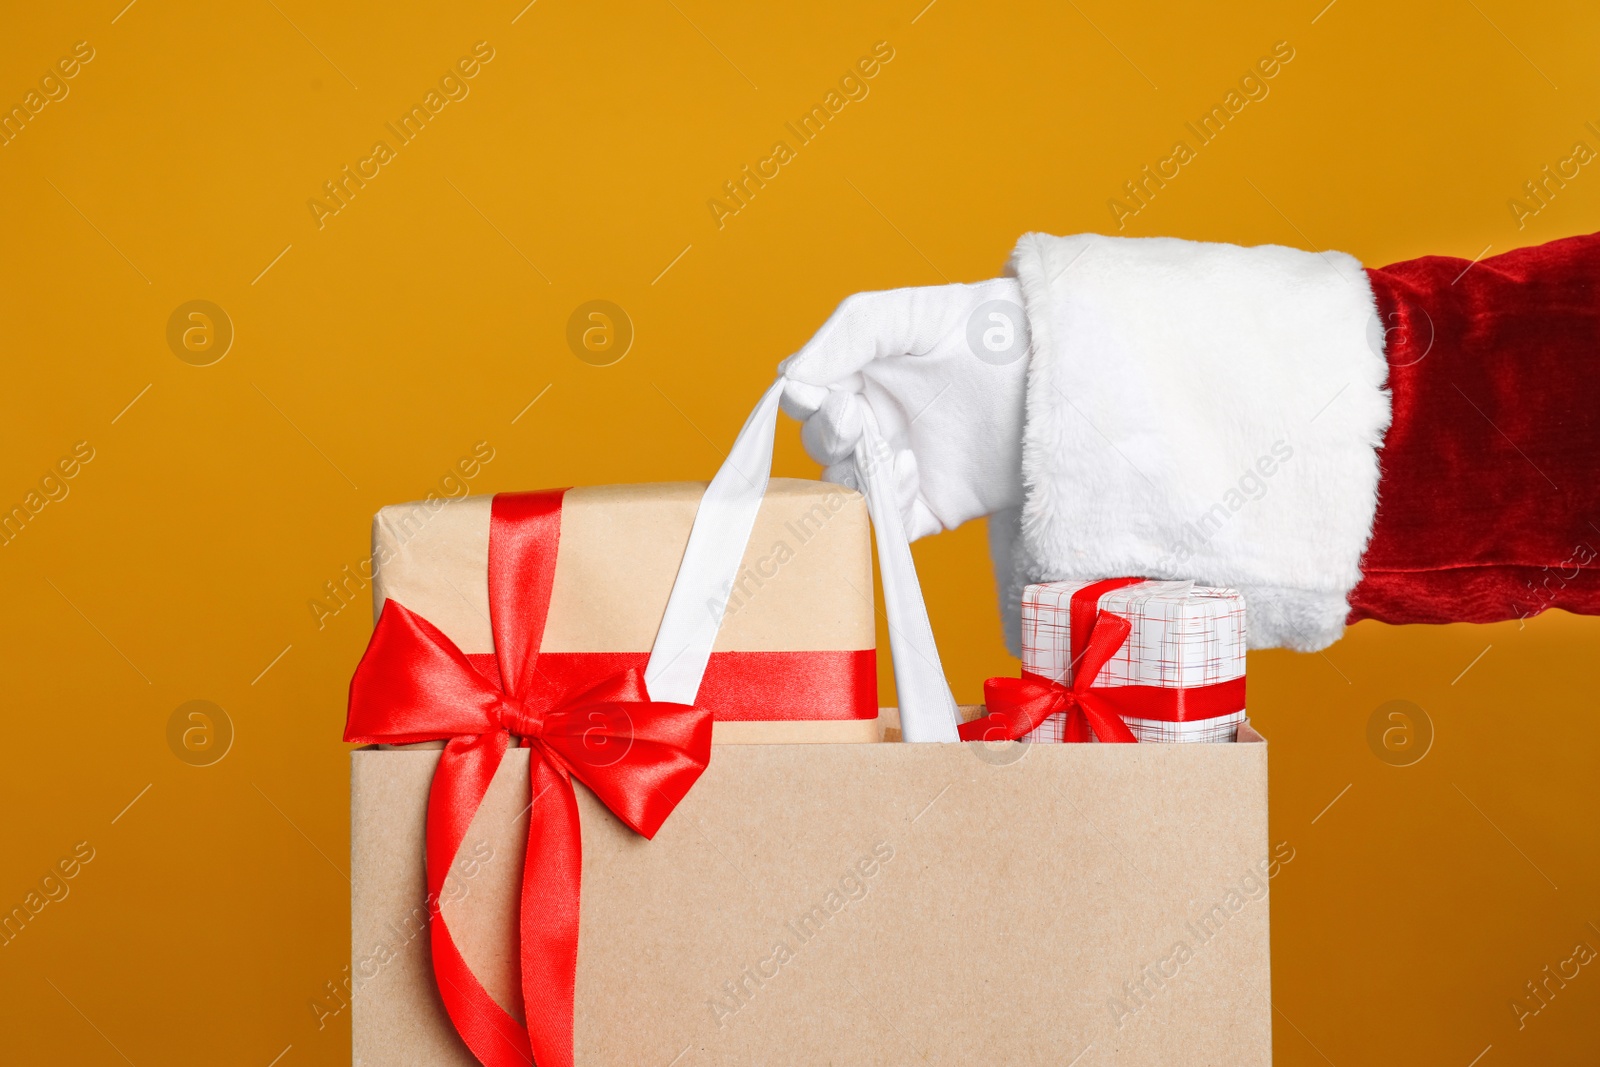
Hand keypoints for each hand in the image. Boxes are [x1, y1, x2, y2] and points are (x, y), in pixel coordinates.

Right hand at [778, 278, 1030, 539]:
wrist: (1057, 367)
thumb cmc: (989, 328)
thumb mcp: (913, 311)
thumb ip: (849, 332)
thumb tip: (790, 374)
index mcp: (863, 377)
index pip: (808, 400)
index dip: (804, 402)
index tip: (817, 395)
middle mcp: (877, 424)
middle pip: (821, 447)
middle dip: (829, 437)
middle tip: (855, 420)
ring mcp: (904, 467)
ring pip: (846, 490)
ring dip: (855, 475)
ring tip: (895, 452)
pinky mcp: (934, 505)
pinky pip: (890, 525)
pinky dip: (886, 509)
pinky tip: (913, 475)